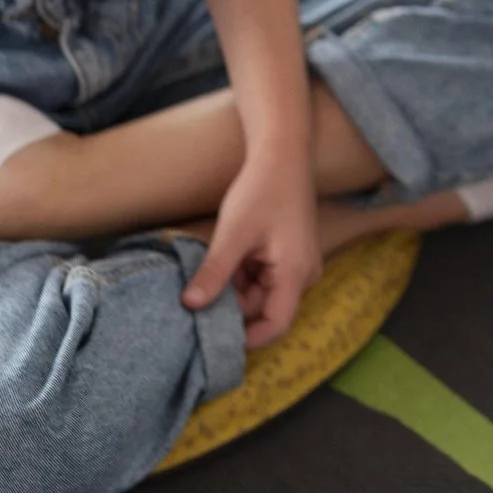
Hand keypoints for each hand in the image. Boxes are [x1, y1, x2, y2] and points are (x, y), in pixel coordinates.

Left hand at [180, 138, 320, 347]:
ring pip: (261, 294)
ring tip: (211, 271)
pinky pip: (264, 278)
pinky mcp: (289, 256)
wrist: (282, 154)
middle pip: (265, 309)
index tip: (212, 337)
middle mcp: (303, 274)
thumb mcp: (233, 233)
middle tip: (198, 297)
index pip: (275, 325)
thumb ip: (214, 273)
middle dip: (233, 306)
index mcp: (295, 273)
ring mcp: (297, 265)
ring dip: (235, 288)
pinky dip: (242, 275)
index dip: (246, 338)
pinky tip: (226, 259)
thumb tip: (190, 306)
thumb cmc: (262, 189)